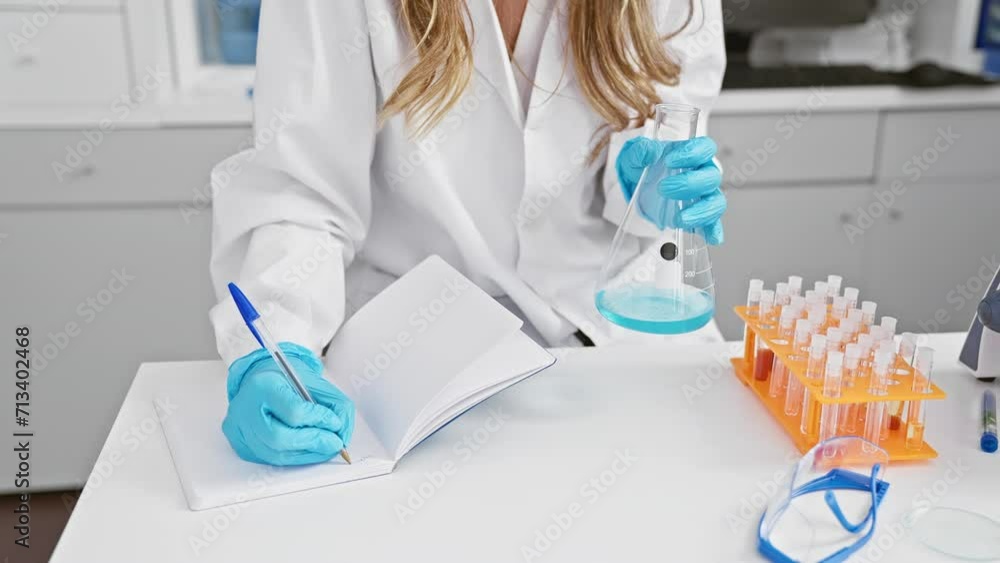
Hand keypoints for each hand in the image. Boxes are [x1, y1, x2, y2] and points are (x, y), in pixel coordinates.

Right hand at [222, 342, 354, 465]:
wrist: (258, 379)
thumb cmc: (286, 379)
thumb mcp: (313, 382)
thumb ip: (334, 404)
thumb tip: (342, 433)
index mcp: (263, 385)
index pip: (294, 411)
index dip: (319, 420)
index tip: (335, 423)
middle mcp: (245, 408)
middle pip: (280, 438)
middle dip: (314, 443)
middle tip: (335, 443)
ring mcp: (240, 428)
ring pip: (275, 454)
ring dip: (307, 455)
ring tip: (325, 448)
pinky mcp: (240, 443)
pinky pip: (269, 459)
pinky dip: (295, 458)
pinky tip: (308, 451)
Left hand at [615, 136, 725, 244]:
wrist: (635, 187)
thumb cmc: (641, 166)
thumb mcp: (634, 155)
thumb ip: (640, 150)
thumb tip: (651, 150)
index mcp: (691, 154)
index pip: (704, 147)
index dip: (692, 153)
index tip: (670, 161)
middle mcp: (702, 173)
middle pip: (711, 176)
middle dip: (688, 184)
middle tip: (663, 188)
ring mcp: (703, 196)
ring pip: (715, 201)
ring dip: (700, 211)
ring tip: (679, 218)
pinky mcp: (698, 215)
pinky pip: (712, 223)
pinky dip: (713, 230)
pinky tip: (710, 238)